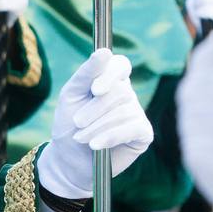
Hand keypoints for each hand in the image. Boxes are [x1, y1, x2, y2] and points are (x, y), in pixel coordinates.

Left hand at [39, 49, 152, 198]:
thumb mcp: (71, 96)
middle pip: (120, 91)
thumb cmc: (69, 125)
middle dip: (95, 109)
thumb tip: (104, 51)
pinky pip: (132, 128)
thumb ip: (86, 73)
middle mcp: (127, 94)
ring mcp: (137, 113)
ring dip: (97, 126)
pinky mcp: (143, 134)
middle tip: (77, 123)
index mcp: (110, 80)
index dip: (110, 75)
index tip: (94, 89)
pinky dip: (110, 136)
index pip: (121, 65)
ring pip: (124, 111)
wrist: (69, 160)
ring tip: (80, 138)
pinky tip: (95, 145)